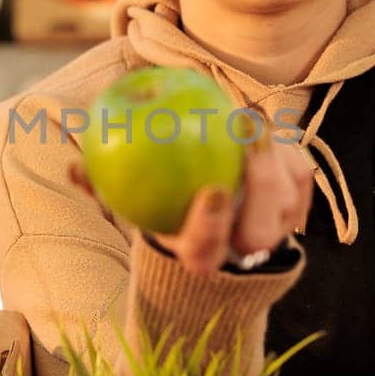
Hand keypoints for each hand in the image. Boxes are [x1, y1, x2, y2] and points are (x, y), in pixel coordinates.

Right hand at [72, 131, 313, 276]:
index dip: (212, 228)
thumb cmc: (158, 201)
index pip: (207, 251)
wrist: (209, 216)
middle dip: (261, 188)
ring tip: (252, 121)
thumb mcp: (128, 196)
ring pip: (286, 201)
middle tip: (247, 139)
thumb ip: (101, 186)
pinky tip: (265, 122)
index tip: (211, 191)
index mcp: (200, 255)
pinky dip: (286, 151)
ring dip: (274, 162)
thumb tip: (73, 167)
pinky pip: (301, 177)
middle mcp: (242, 249)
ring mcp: (276, 229)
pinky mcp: (296, 204)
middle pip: (260, 231)